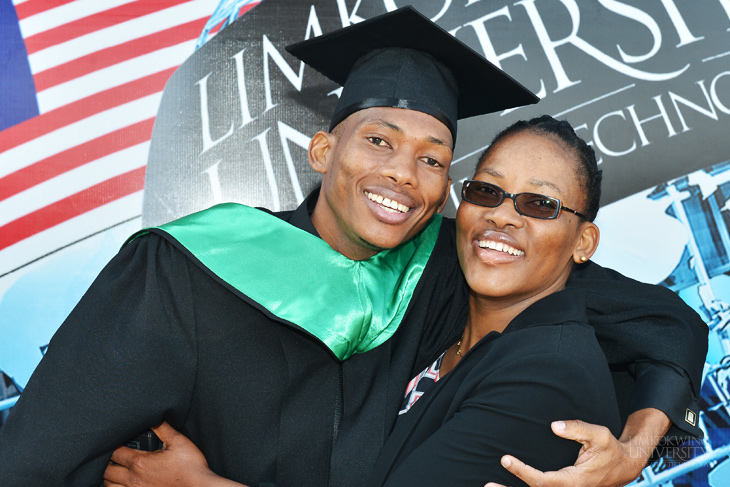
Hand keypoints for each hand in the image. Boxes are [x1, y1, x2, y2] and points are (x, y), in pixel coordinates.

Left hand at [103, 422, 242, 486]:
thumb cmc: (190, 467)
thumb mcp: (178, 442)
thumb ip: (163, 428)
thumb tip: (153, 417)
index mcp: (140, 463)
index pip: (115, 452)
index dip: (113, 444)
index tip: (115, 440)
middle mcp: (133, 479)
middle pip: (107, 470)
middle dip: (107, 461)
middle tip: (112, 454)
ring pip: (109, 486)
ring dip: (108, 477)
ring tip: (114, 470)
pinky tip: (121, 484)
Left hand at [484, 419, 652, 486]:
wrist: (625, 466)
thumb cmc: (610, 449)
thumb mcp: (599, 434)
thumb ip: (577, 429)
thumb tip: (554, 426)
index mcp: (575, 481)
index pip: (543, 481)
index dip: (523, 472)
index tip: (505, 459)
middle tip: (487, 485)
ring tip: (490, 486)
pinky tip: (508, 486)